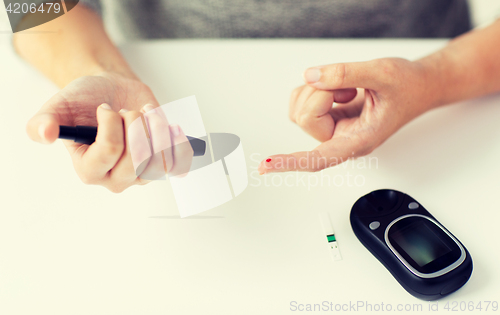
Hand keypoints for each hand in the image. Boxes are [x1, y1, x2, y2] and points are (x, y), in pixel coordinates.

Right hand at [26, 72, 192, 191]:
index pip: (109, 152)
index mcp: (89, 170)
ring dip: (156, 128)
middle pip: (138, 160)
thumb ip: (45, 121)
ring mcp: (141, 173)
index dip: (112, 125)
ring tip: (145, 113)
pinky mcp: (161, 164)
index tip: (105, 108)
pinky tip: (166, 123)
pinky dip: (176, 140)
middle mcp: (116, 177)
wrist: (112, 94)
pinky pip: (178, 162)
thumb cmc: (86, 102)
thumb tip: (44, 134)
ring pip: (160, 160)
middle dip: (135, 125)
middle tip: (126, 111)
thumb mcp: (60, 106)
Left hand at [258, 58, 433, 173]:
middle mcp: (341, 139)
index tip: (267, 166)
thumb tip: (311, 77)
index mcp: (359, 141)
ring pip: (299, 109)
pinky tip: (339, 88)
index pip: (319, 158)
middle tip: (349, 88)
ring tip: (348, 88)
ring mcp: (332, 128)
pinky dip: (314, 86)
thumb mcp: (383, 73)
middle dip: (321, 93)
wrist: (418, 86)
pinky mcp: (326, 116)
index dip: (291, 161)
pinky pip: (301, 99)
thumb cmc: (407, 87)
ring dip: (318, 89)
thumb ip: (346, 74)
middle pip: (305, 118)